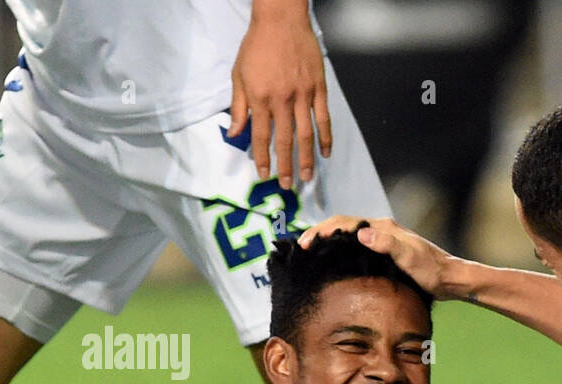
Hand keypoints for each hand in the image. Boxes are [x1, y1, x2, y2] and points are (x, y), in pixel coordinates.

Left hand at [229, 2, 330, 189]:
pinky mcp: (318, 88)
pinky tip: (326, 153)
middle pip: (285, 141)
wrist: (280, 20)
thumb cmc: (257, 46)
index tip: (264, 174)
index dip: (262, 157)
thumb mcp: (239, 74)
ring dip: (307, 158)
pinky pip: (324, 118)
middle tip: (288, 185)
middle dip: (286, 166)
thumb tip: (235, 133)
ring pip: (306, 134)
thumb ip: (239, 106)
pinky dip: (326, 137)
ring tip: (307, 176)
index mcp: (260, 98)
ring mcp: (303, 95)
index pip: (261, 136)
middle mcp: (282, 100)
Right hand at [297, 217, 464, 299]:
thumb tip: (362, 234)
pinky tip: (334, 261)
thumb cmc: (432, 271)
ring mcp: (383, 240)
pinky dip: (340, 248)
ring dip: (328, 239)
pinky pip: (356, 246)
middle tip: (301, 247)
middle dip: (320, 233)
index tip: (307, 244)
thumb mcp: (410, 258)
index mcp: (383, 228)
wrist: (450, 280)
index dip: (323, 231)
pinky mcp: (385, 252)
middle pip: (343, 225)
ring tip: (310, 252)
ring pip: (348, 235)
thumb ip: (388, 244)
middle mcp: (381, 230)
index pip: (345, 223)